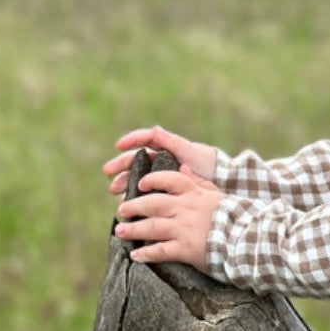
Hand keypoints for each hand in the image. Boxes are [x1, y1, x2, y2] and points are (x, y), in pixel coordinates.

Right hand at [103, 125, 217, 193]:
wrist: (222, 182)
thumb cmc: (207, 164)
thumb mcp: (190, 153)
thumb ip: (172, 143)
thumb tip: (155, 130)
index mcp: (166, 146)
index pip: (144, 139)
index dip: (130, 140)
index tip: (118, 146)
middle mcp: (161, 158)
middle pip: (136, 159)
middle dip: (121, 165)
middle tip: (108, 173)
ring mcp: (161, 174)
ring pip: (137, 175)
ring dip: (124, 181)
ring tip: (114, 190)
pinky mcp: (163, 189)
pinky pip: (145, 190)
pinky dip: (135, 194)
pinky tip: (126, 200)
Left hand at [115, 167, 225, 269]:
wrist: (248, 241)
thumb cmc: (236, 218)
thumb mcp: (218, 195)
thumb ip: (199, 182)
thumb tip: (183, 168)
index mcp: (194, 194)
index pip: (168, 180)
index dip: (152, 180)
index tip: (141, 184)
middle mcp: (186, 209)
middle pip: (152, 204)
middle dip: (134, 206)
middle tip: (122, 210)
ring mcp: (184, 229)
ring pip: (151, 227)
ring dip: (133, 229)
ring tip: (120, 231)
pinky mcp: (185, 249)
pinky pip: (160, 251)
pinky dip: (146, 254)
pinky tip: (136, 256)